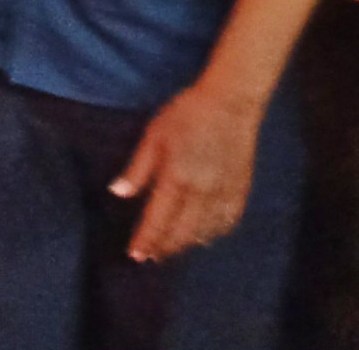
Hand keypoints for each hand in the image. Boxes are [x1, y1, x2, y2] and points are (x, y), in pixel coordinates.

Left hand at [111, 82, 263, 262]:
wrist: (232, 102)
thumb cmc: (187, 113)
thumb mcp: (154, 135)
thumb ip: (138, 168)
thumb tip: (118, 193)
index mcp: (176, 178)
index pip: (158, 220)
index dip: (146, 240)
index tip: (135, 255)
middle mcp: (201, 192)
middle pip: (181, 233)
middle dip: (164, 247)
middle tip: (152, 256)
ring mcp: (223, 193)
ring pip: (205, 232)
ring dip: (187, 244)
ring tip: (173, 248)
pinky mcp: (240, 189)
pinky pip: (227, 222)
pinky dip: (214, 234)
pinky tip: (204, 235)